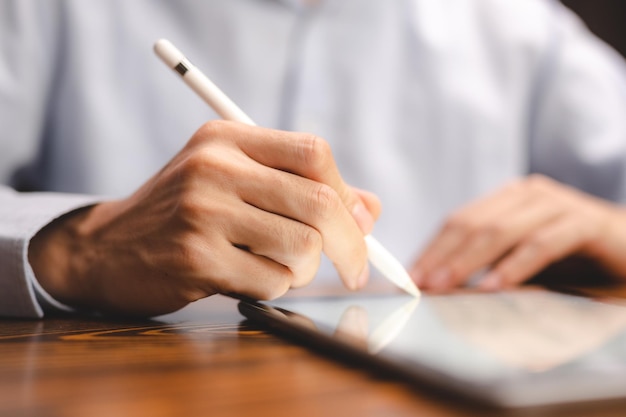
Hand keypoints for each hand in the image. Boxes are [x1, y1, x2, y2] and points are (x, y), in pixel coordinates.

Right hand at [28, 121, 380, 315]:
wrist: (106, 248)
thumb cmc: (184, 212)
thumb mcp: (237, 181)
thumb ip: (303, 188)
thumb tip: (370, 210)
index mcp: (228, 138)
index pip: (314, 153)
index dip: (346, 193)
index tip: (358, 225)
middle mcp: (214, 167)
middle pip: (320, 203)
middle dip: (351, 245)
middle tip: (355, 269)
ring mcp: (202, 212)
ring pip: (302, 247)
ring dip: (302, 269)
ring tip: (273, 265)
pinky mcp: (195, 259)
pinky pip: (273, 282)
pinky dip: (274, 288)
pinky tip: (245, 278)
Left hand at [410, 174, 625, 290]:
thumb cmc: (574, 259)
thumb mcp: (523, 260)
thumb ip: (490, 264)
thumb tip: (443, 287)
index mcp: (509, 199)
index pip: (459, 221)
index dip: (432, 248)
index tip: (409, 277)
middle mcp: (528, 194)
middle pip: (473, 223)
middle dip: (442, 256)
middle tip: (421, 284)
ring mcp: (557, 204)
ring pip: (501, 230)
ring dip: (469, 261)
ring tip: (446, 286)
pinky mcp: (585, 223)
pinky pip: (542, 244)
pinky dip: (514, 266)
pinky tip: (494, 287)